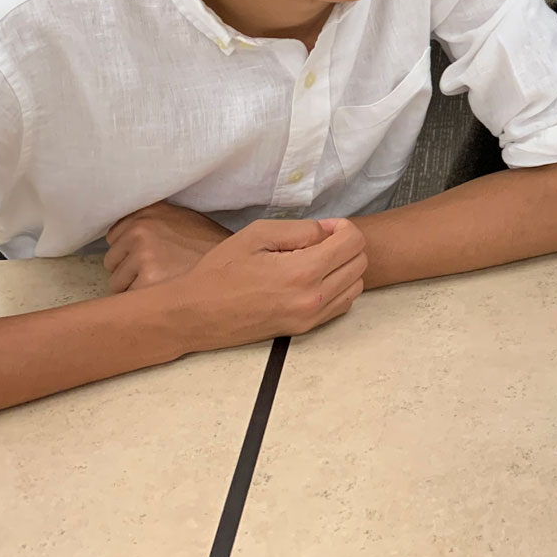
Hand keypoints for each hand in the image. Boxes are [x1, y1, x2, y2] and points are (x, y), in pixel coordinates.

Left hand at [105, 201, 231, 291]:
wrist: (237, 269)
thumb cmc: (209, 249)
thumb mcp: (185, 220)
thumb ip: (155, 220)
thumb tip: (125, 229)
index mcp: (150, 210)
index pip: (114, 236)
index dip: (129, 249)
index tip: (149, 255)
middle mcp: (142, 228)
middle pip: (111, 260)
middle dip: (129, 269)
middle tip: (160, 271)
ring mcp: (143, 254)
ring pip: (116, 282)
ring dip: (134, 287)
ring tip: (166, 281)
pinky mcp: (147, 280)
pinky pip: (129, 298)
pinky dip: (144, 301)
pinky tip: (167, 292)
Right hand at [164, 217, 367, 352]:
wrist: (195, 314)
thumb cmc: (221, 272)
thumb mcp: (257, 235)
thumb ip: (300, 230)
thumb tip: (328, 231)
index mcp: (302, 273)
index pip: (353, 242)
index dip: (343, 227)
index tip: (323, 228)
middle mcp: (313, 299)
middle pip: (360, 262)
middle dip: (345, 245)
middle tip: (318, 241)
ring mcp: (310, 318)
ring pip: (356, 284)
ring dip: (344, 266)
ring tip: (314, 260)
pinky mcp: (304, 329)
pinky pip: (343, 304)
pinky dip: (339, 287)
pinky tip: (313, 279)